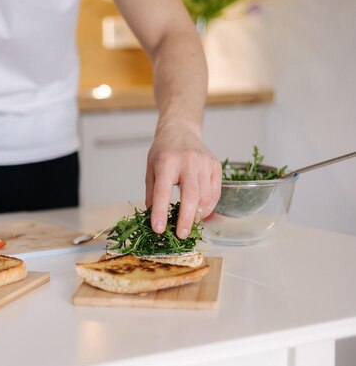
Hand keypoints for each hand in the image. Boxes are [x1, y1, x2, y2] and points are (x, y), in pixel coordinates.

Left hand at [145, 121, 221, 238]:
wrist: (180, 130)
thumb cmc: (163, 152)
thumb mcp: (150, 169)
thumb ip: (152, 193)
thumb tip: (153, 218)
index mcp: (166, 161)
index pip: (163, 192)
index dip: (160, 213)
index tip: (158, 229)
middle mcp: (188, 161)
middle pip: (191, 196)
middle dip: (186, 219)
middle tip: (181, 235)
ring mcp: (204, 163)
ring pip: (206, 196)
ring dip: (198, 214)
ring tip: (189, 224)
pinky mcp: (215, 166)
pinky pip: (215, 192)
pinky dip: (209, 206)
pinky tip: (200, 213)